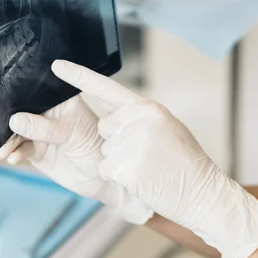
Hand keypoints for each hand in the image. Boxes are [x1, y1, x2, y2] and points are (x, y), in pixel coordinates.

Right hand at [0, 95, 152, 224]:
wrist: (101, 180)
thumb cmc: (95, 147)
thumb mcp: (71, 133)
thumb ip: (44, 128)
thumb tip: (14, 120)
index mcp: (59, 99)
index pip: (35, 90)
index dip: (17, 90)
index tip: (0, 94)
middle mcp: (47, 113)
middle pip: (20, 110)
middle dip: (6, 119)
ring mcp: (40, 132)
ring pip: (16, 132)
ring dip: (6, 140)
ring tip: (3, 150)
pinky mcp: (36, 151)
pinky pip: (19, 149)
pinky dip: (13, 153)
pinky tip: (12, 158)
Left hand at [50, 60, 257, 257]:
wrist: (202, 192)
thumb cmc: (185, 161)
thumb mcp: (165, 126)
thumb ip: (138, 116)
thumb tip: (112, 116)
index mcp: (146, 108)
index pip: (106, 88)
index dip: (79, 76)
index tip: (56, 66)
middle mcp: (136, 122)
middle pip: (103, 126)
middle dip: (117, 141)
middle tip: (146, 153)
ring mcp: (129, 144)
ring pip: (104, 150)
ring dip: (120, 161)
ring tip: (148, 167)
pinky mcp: (123, 168)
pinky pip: (105, 169)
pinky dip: (119, 177)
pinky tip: (141, 179)